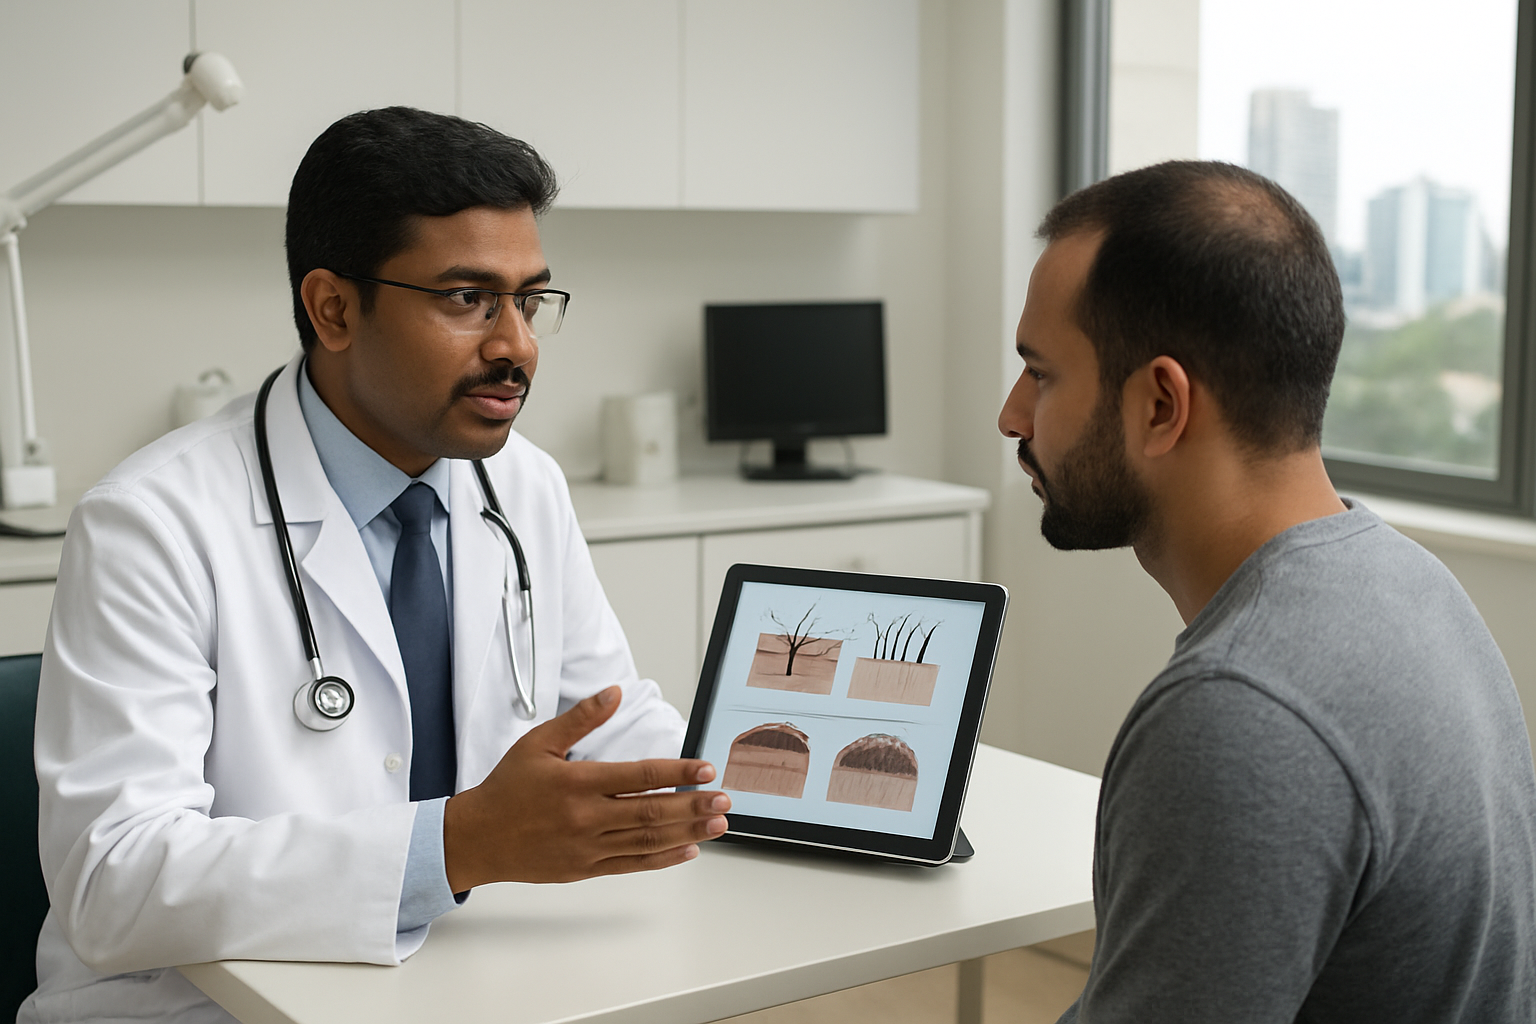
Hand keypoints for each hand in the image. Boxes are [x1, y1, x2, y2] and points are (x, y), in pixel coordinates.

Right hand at [442, 686, 729, 888]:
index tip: (705, 769)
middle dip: (693, 805)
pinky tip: (687, 850)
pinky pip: (631, 865)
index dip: (677, 771)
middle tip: (724, 800)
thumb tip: (615, 693)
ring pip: (646, 840)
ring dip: (687, 832)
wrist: (476, 838)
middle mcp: (585, 817)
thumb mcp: (538, 742)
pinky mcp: (585, 869)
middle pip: (651, 811)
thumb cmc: (506, 789)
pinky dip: (662, 859)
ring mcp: (587, 847)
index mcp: (577, 782)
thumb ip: (581, 718)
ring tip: (717, 825)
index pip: (639, 775)